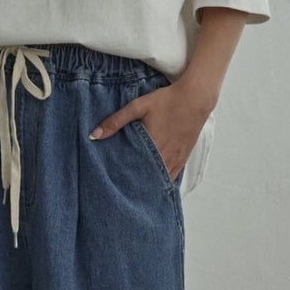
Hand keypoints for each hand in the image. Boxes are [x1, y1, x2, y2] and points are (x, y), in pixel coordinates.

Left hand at [88, 79, 214, 181]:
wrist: (196, 97)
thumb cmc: (167, 100)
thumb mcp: (138, 106)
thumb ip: (116, 121)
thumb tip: (93, 135)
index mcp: (152, 145)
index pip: (133, 169)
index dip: (122, 178)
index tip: (111, 184)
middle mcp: (165, 156)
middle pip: (146, 178)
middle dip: (134, 184)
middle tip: (120, 191)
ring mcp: (176, 159)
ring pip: (160, 180)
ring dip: (148, 184)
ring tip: (134, 191)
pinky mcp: (183, 157)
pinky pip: (172, 176)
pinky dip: (161, 181)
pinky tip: (153, 186)